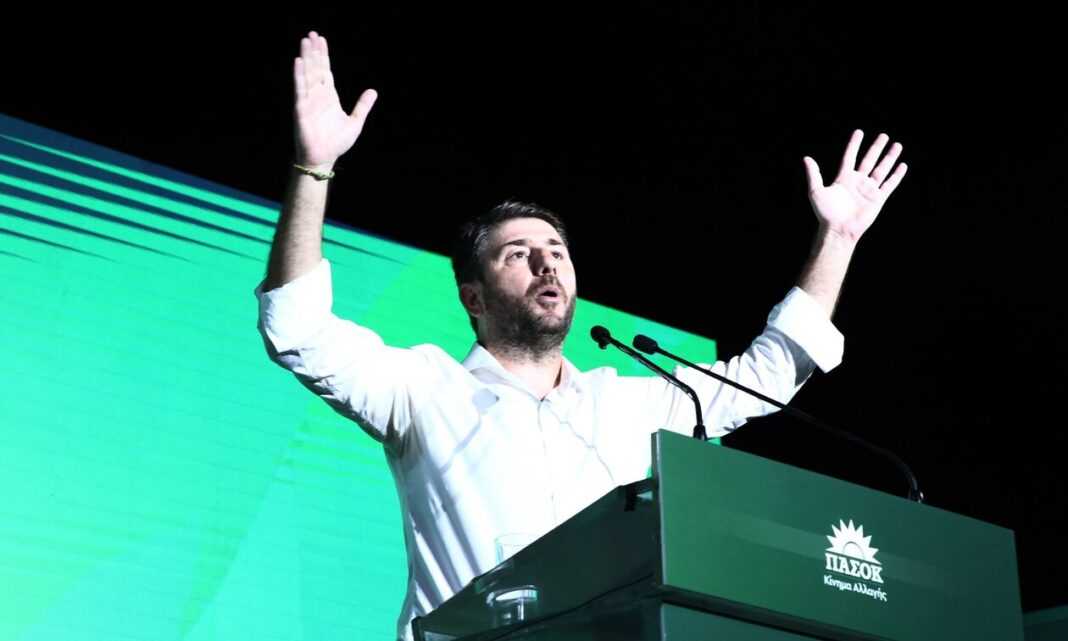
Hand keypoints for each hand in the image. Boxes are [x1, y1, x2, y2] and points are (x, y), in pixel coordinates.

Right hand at [292, 31, 376, 167]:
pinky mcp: (301, 109)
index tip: (321, 40)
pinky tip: (299, 62)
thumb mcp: (355, 122)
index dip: (324, 55)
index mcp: (329, 97)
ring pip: (308, 74)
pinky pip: (300, 90)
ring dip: (306, 58)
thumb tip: (373, 91)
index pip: (325, 71)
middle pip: (316, 68)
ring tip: (305, 41)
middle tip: (312, 34)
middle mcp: (318, 96)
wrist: (324, 158)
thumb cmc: (337, 143)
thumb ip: (362, 106)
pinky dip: (299, 76)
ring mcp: (309, 101)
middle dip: (314, 51)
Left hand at [802, 130, 907, 242]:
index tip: (859, 132)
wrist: (838, 230)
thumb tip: (806, 158)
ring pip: (882, 169)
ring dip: (889, 157)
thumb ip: (814, 174)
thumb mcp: (816, 191)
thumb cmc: (826, 213)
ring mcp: (868, 190)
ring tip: (897, 145)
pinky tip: (902, 165)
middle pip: (869, 160)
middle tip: (884, 135)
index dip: (854, 145)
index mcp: (843, 178)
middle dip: (876, 148)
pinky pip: (889, 184)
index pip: (850, 157)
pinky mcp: (878, 199)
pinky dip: (896, 175)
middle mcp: (857, 182)